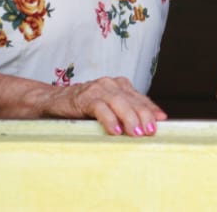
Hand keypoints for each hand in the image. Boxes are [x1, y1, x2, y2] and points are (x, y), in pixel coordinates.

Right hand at [39, 75, 166, 136]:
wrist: (55, 100)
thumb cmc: (85, 107)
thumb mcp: (109, 108)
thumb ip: (127, 112)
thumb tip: (151, 123)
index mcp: (120, 85)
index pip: (140, 98)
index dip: (151, 109)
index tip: (162, 121)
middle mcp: (111, 84)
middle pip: (132, 100)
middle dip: (144, 116)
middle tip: (151, 131)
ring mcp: (98, 89)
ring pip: (119, 102)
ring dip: (129, 118)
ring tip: (137, 133)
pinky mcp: (84, 97)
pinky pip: (99, 107)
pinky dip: (109, 119)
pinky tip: (115, 130)